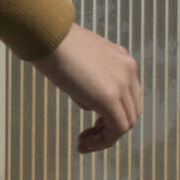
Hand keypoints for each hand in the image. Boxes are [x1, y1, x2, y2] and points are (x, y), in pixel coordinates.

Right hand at [33, 24, 141, 153]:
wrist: (47, 34)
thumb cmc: (52, 44)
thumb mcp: (77, 61)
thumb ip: (88, 79)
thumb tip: (87, 99)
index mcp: (122, 59)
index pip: (128, 95)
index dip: (111, 114)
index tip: (90, 126)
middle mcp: (128, 70)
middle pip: (132, 110)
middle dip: (110, 129)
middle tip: (87, 138)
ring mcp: (122, 82)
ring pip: (127, 122)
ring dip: (105, 138)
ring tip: (84, 145)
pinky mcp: (110, 96)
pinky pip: (117, 128)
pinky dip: (103, 141)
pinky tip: (84, 144)